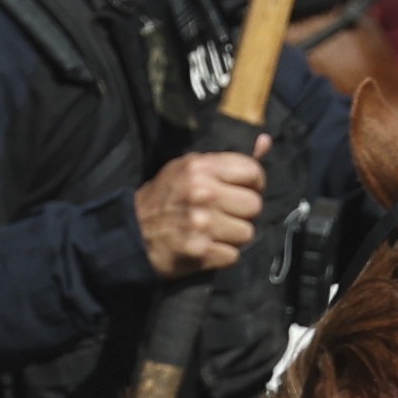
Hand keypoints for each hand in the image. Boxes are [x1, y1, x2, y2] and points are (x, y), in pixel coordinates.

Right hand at [136, 148, 266, 278]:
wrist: (132, 234)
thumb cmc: (163, 198)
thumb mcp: (189, 168)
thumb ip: (228, 159)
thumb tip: (265, 142)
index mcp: (200, 168)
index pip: (252, 172)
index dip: (253, 183)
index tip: (243, 190)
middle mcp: (203, 194)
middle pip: (254, 205)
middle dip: (243, 212)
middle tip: (225, 214)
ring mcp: (203, 224)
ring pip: (247, 233)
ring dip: (234, 236)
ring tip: (214, 231)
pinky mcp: (201, 252)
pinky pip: (233, 255)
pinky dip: (223, 254)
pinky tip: (207, 247)